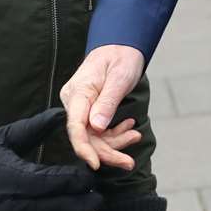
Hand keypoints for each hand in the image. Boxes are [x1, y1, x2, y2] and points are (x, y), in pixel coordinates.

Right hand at [0, 108, 116, 210]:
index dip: (78, 181)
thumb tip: (64, 112)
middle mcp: (5, 207)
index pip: (54, 183)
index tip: (92, 175)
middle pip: (58, 209)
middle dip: (84, 203)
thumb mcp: (7, 136)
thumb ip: (37, 127)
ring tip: (88, 209)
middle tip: (100, 196)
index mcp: (8, 177)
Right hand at [62, 44, 147, 168]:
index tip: (96, 164)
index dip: (84, 148)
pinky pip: (100, 130)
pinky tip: (129, 128)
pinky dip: (115, 134)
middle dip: (108, 152)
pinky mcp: (90, 111)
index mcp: (77, 93)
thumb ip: (108, 102)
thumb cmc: (121, 57)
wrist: (122, 46)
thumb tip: (97, 128)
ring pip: (95, 136)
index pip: (75, 126)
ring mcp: (81, 108)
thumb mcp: (119, 78)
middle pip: (86, 136)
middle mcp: (75, 103)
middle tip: (129, 163)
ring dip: (115, 143)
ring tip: (135, 135)